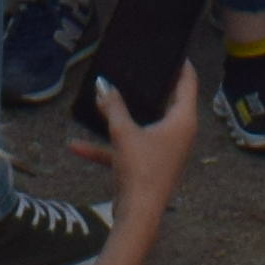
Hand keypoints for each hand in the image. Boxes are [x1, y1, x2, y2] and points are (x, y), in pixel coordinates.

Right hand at [83, 69, 199, 231]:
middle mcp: (178, 134)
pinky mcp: (148, 166)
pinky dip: (108, 147)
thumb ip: (113, 106)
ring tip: (103, 97)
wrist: (138, 216)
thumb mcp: (124, 133)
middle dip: (149, 87)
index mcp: (182, 121)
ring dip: (122, 117)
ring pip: (143, 125)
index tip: (172, 48)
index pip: (188, 83)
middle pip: (166, 102)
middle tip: (136, 65)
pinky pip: (128, 149)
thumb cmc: (140, 170)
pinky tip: (77, 146)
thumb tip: (101, 84)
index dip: (181, 65)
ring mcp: (163, 151)